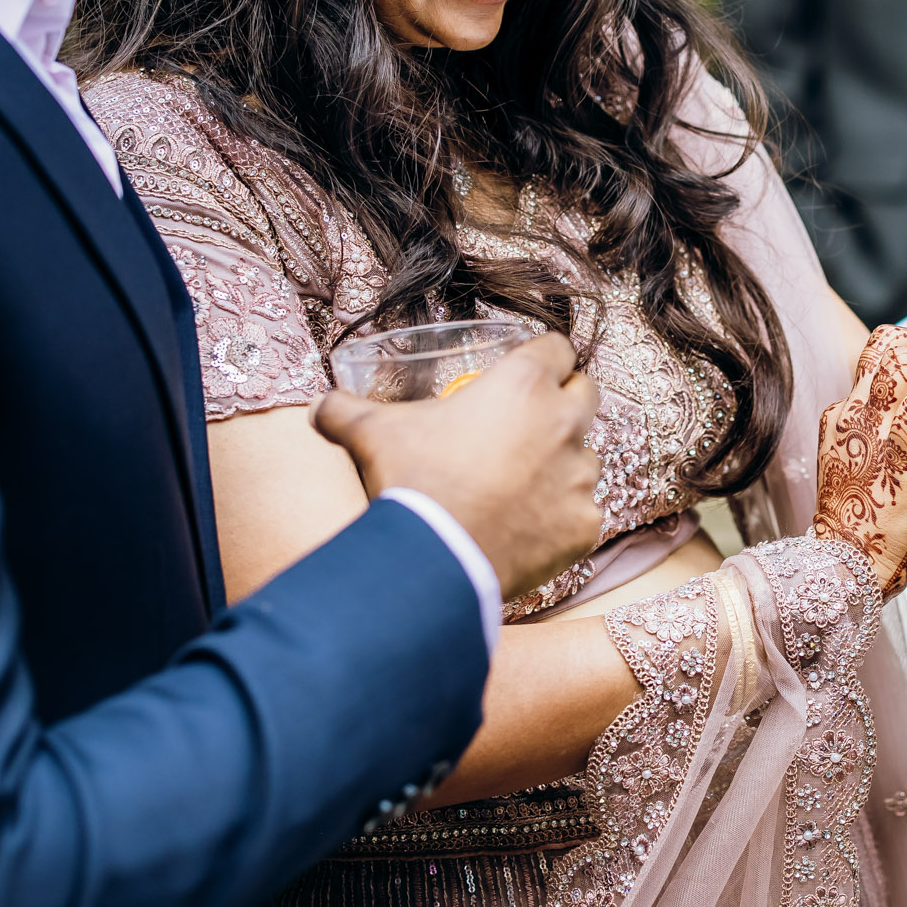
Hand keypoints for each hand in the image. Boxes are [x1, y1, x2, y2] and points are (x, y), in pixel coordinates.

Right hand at [311, 332, 601, 599]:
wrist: (434, 559)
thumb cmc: (411, 481)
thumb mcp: (371, 433)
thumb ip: (344, 410)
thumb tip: (318, 406)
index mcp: (524, 384)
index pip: (557, 347)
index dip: (544, 357)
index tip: (529, 371)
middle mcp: (564, 423)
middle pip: (586, 393)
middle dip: (566, 401)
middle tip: (530, 422)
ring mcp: (580, 476)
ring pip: (588, 457)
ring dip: (564, 463)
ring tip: (523, 483)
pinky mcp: (586, 525)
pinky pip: (583, 513)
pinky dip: (562, 518)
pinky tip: (528, 529)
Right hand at [809, 325, 906, 600]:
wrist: (846, 561)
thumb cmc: (862, 528)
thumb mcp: (868, 474)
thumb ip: (896, 446)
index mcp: (841, 419)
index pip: (871, 361)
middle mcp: (851, 414)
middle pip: (884, 348)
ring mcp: (871, 427)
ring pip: (903, 362)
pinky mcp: (898, 446)